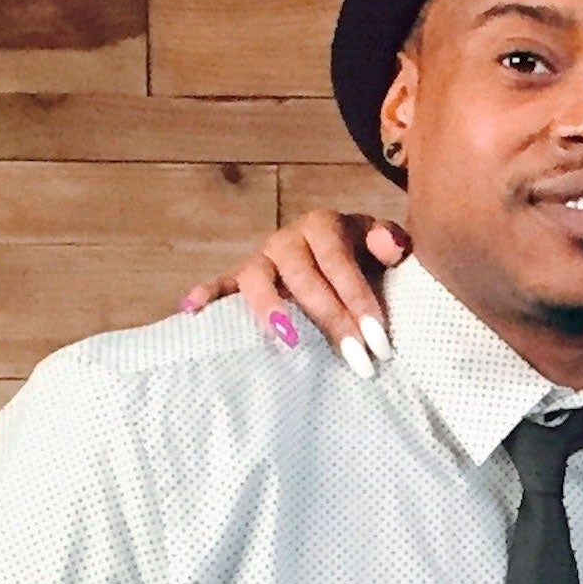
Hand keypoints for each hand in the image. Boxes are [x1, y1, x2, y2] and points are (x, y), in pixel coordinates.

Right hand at [181, 208, 409, 360]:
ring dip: (270, 309)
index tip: (378, 341)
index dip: (359, 300)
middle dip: (331, 319)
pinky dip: (205, 293)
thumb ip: (390, 241)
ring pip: (257, 279)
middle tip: (355, 358)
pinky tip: (190, 309)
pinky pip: (219, 284)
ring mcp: (261, 258)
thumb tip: (391, 248)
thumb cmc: (362, 256)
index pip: (339, 263)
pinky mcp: (240, 277)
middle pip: (303, 278)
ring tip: (288, 341)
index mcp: (323, 225)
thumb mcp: (381, 244)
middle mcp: (288, 238)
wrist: (337, 250)